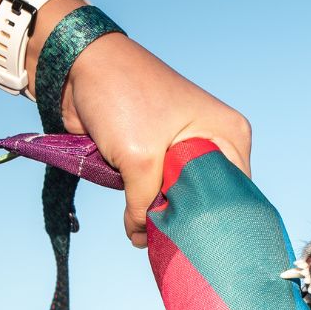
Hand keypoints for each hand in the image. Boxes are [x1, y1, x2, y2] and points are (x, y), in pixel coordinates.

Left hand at [56, 33, 250, 246]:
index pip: (236, 192)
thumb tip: (140, 238)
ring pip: (180, 196)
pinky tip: (139, 222)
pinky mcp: (159, 153)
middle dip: (186, 220)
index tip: (196, 245)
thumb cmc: (120, 93)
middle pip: (208, 198)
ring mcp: (186, 147)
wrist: (74, 64)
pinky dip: (148, 203)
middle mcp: (214, 140)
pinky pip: (160, 189)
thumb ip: (143, 205)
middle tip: (169, 244)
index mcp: (229, 134)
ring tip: (150, 235)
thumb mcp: (139, 159)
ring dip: (162, 213)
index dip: (216, 220)